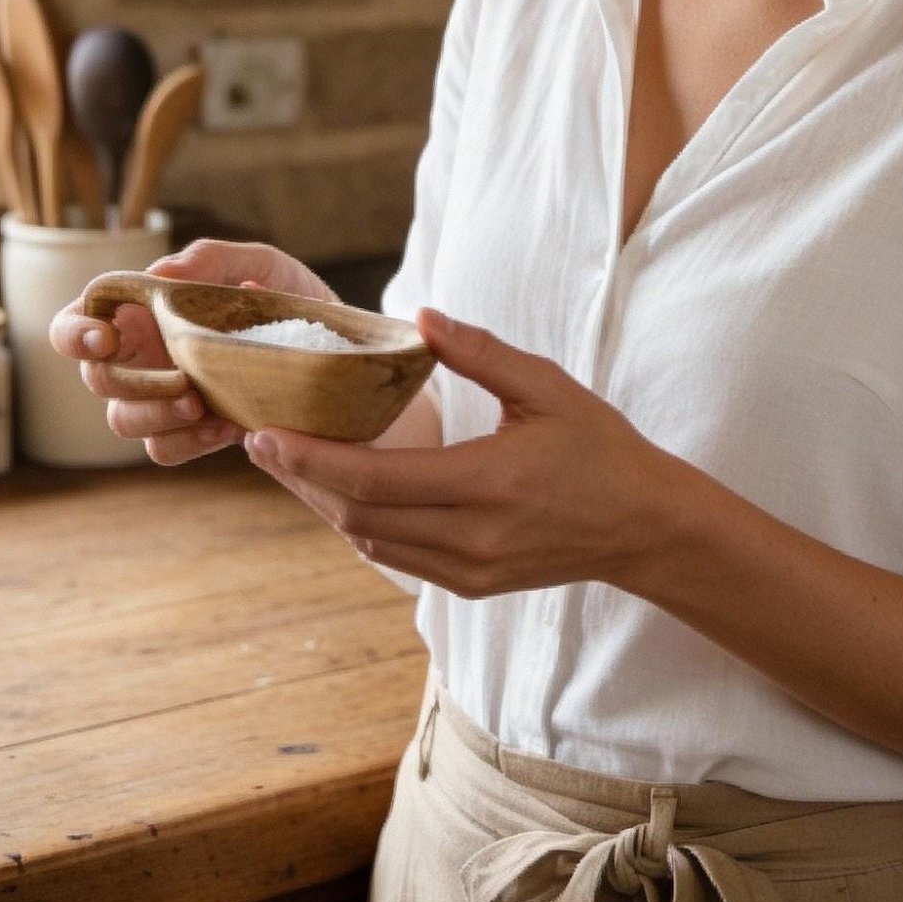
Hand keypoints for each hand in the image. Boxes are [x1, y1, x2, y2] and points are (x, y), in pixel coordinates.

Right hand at [49, 240, 338, 465]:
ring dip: (156, 415)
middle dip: (129, 383)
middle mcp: (144, 355)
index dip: (76, 330)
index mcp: (144, 311)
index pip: (78, 319)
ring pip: (122, 420)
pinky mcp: (192, 432)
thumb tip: (161, 273)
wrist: (340, 353)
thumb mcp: (264, 266)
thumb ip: (214, 259)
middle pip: (96, 377)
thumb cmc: (290, 298)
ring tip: (202, 404)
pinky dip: (185, 441)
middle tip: (181, 380)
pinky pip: (162, 450)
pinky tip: (223, 426)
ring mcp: (164, 398)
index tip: (107, 337)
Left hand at [242, 308, 675, 596]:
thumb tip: (422, 316)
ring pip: (369, 542)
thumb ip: (481, 352)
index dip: (311, 459)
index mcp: (487, 483)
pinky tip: (339, 491)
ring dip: (323, 504)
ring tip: (289, 462)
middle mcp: (470, 537)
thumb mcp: (546, 387)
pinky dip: (358, 524)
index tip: (265, 433)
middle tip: (258, 441)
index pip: (374, 478)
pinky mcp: (469, 585)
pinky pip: (395, 557)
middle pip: (357, 515)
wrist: (644, 527)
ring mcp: (468, 570)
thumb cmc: (600, 448)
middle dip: (300, 479)